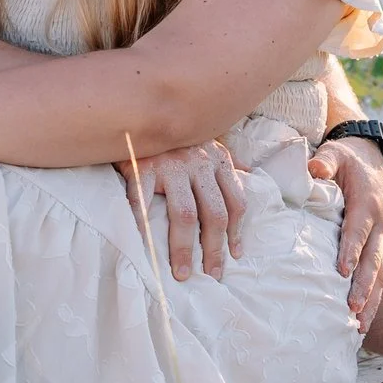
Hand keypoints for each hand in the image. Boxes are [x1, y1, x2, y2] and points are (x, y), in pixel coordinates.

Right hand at [121, 141, 247, 282]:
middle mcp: (199, 162)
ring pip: (186, 215)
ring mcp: (171, 165)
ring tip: (182, 272)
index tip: (234, 254)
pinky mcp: (142, 166)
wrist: (135, 108)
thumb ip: (223, 160)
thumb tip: (247, 171)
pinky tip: (146, 247)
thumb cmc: (172, 133)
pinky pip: (144, 203)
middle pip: (215, 214)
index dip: (237, 232)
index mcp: (217, 159)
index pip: (236, 202)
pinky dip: (144, 227)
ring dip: (184, 248)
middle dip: (214, 249)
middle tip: (212, 274)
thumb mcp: (204, 140)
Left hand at [309, 137, 382, 332]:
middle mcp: (379, 225)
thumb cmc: (345, 162)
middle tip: (351, 307)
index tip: (342, 271)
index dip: (351, 249)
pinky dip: (371, 300)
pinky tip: (361, 323)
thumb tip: (314, 169)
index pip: (358, 229)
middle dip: (363, 285)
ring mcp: (381, 241)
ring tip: (360, 326)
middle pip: (372, 259)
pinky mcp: (378, 251)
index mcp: (367, 203)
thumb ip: (325, 161)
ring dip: (370, 300)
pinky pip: (378, 278)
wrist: (370, 165)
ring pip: (379, 274)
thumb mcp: (336, 154)